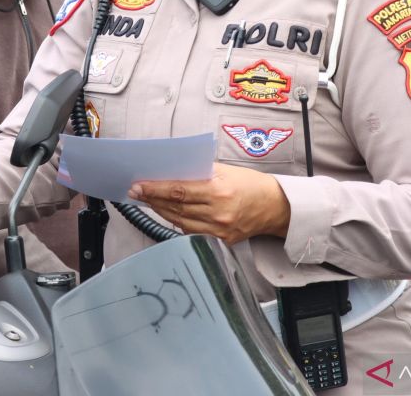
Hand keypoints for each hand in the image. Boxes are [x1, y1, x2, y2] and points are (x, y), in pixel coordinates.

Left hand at [127, 162, 290, 245]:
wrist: (275, 207)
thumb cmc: (249, 184)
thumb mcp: (224, 170)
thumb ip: (198, 171)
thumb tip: (169, 170)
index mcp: (218, 191)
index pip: (178, 191)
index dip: (154, 189)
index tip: (138, 185)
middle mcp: (218, 213)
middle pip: (175, 207)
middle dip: (152, 198)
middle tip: (135, 191)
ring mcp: (219, 230)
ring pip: (179, 221)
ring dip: (160, 210)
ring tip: (147, 200)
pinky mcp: (221, 241)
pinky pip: (191, 231)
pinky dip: (176, 221)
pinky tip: (167, 212)